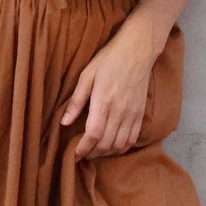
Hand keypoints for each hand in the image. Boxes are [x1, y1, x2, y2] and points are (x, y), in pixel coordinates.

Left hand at [59, 26, 158, 159]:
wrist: (138, 50)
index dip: (83, 148)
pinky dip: (122, 147)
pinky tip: (113, 146)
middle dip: (93, 153)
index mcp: (104, 101)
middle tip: (82, 154)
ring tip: (96, 152)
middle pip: (107, 143)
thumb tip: (64, 122)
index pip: (93, 134)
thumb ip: (76, 101)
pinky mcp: (141, 113)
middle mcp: (120, 111)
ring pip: (120, 144)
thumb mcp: (87, 76)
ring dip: (107, 153)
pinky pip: (132, 138)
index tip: (74, 154)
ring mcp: (133, 113)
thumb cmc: (109, 59)